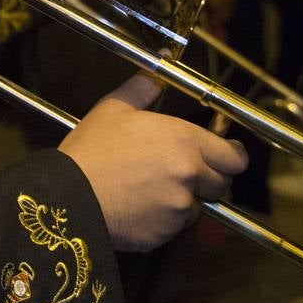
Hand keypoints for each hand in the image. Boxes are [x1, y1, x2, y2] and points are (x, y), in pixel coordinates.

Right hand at [59, 73, 247, 251]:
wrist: (69, 196)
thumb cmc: (91, 151)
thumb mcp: (113, 109)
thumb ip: (143, 88)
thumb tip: (155, 70)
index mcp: (183, 140)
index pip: (233, 156)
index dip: (232, 156)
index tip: (226, 155)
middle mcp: (189, 175)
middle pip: (223, 184)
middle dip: (210, 179)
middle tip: (187, 173)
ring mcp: (179, 208)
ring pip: (198, 206)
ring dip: (185, 200)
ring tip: (153, 189)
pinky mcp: (166, 233)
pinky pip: (175, 226)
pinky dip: (165, 219)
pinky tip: (141, 206)